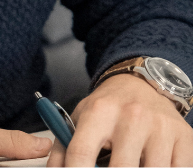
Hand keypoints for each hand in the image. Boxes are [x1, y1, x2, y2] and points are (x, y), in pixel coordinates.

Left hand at [46, 73, 192, 166]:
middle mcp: (131, 117)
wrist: (144, 83)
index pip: (81, 155)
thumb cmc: (110, 108)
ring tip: (132, 167)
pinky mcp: (184, 138)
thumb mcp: (82, 118)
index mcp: (100, 112)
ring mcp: (161, 128)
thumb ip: (63, 149)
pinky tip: (150, 167)